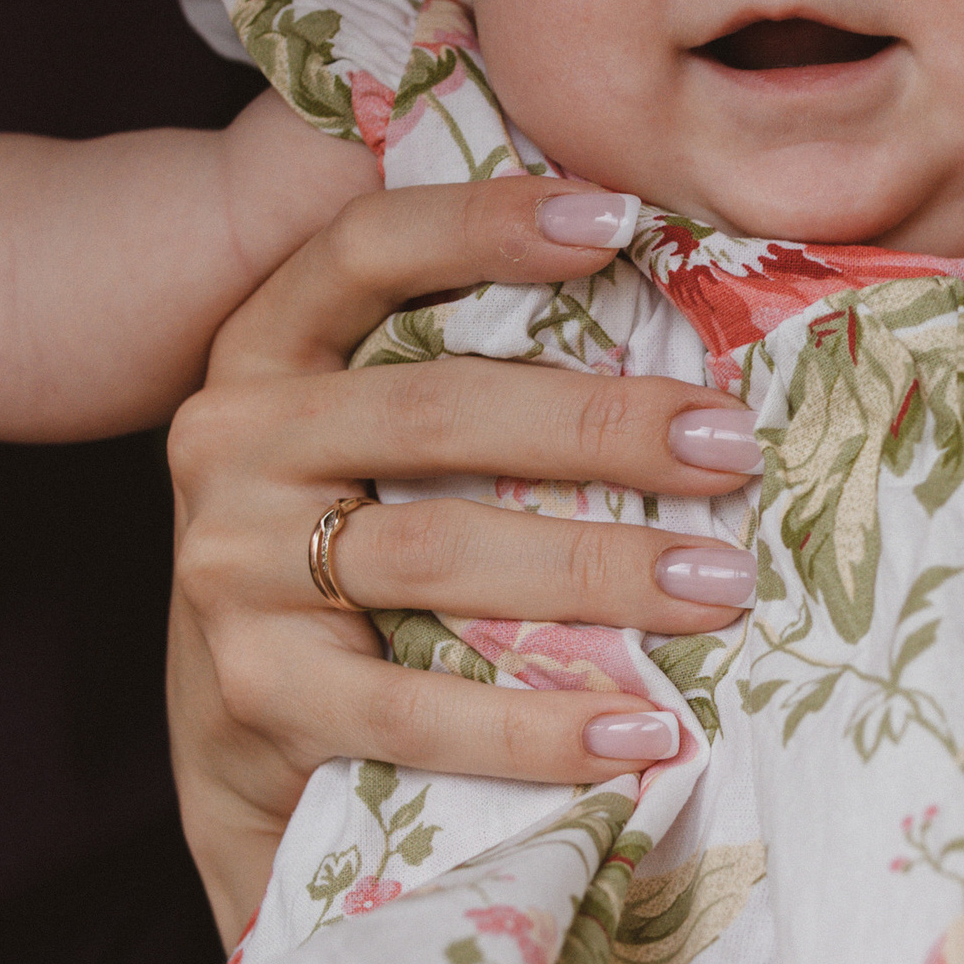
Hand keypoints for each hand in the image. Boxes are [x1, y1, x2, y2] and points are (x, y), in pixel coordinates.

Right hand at [166, 181, 759, 940]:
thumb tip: (667, 313)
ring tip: (721, 586)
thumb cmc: (347, 563)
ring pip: (436, 553)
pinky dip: (538, 728)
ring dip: (598, 569)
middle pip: (433, 410)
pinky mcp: (259, 694)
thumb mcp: (367, 448)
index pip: (365, 251)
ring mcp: (231, 571)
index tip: (621, 217)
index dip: (485, 223)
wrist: (240, 746)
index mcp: (264, 351)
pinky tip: (641, 733)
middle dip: (602, 425)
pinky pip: (417, 710)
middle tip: (733, 445)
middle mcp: (230, 444)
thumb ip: (460, 372)